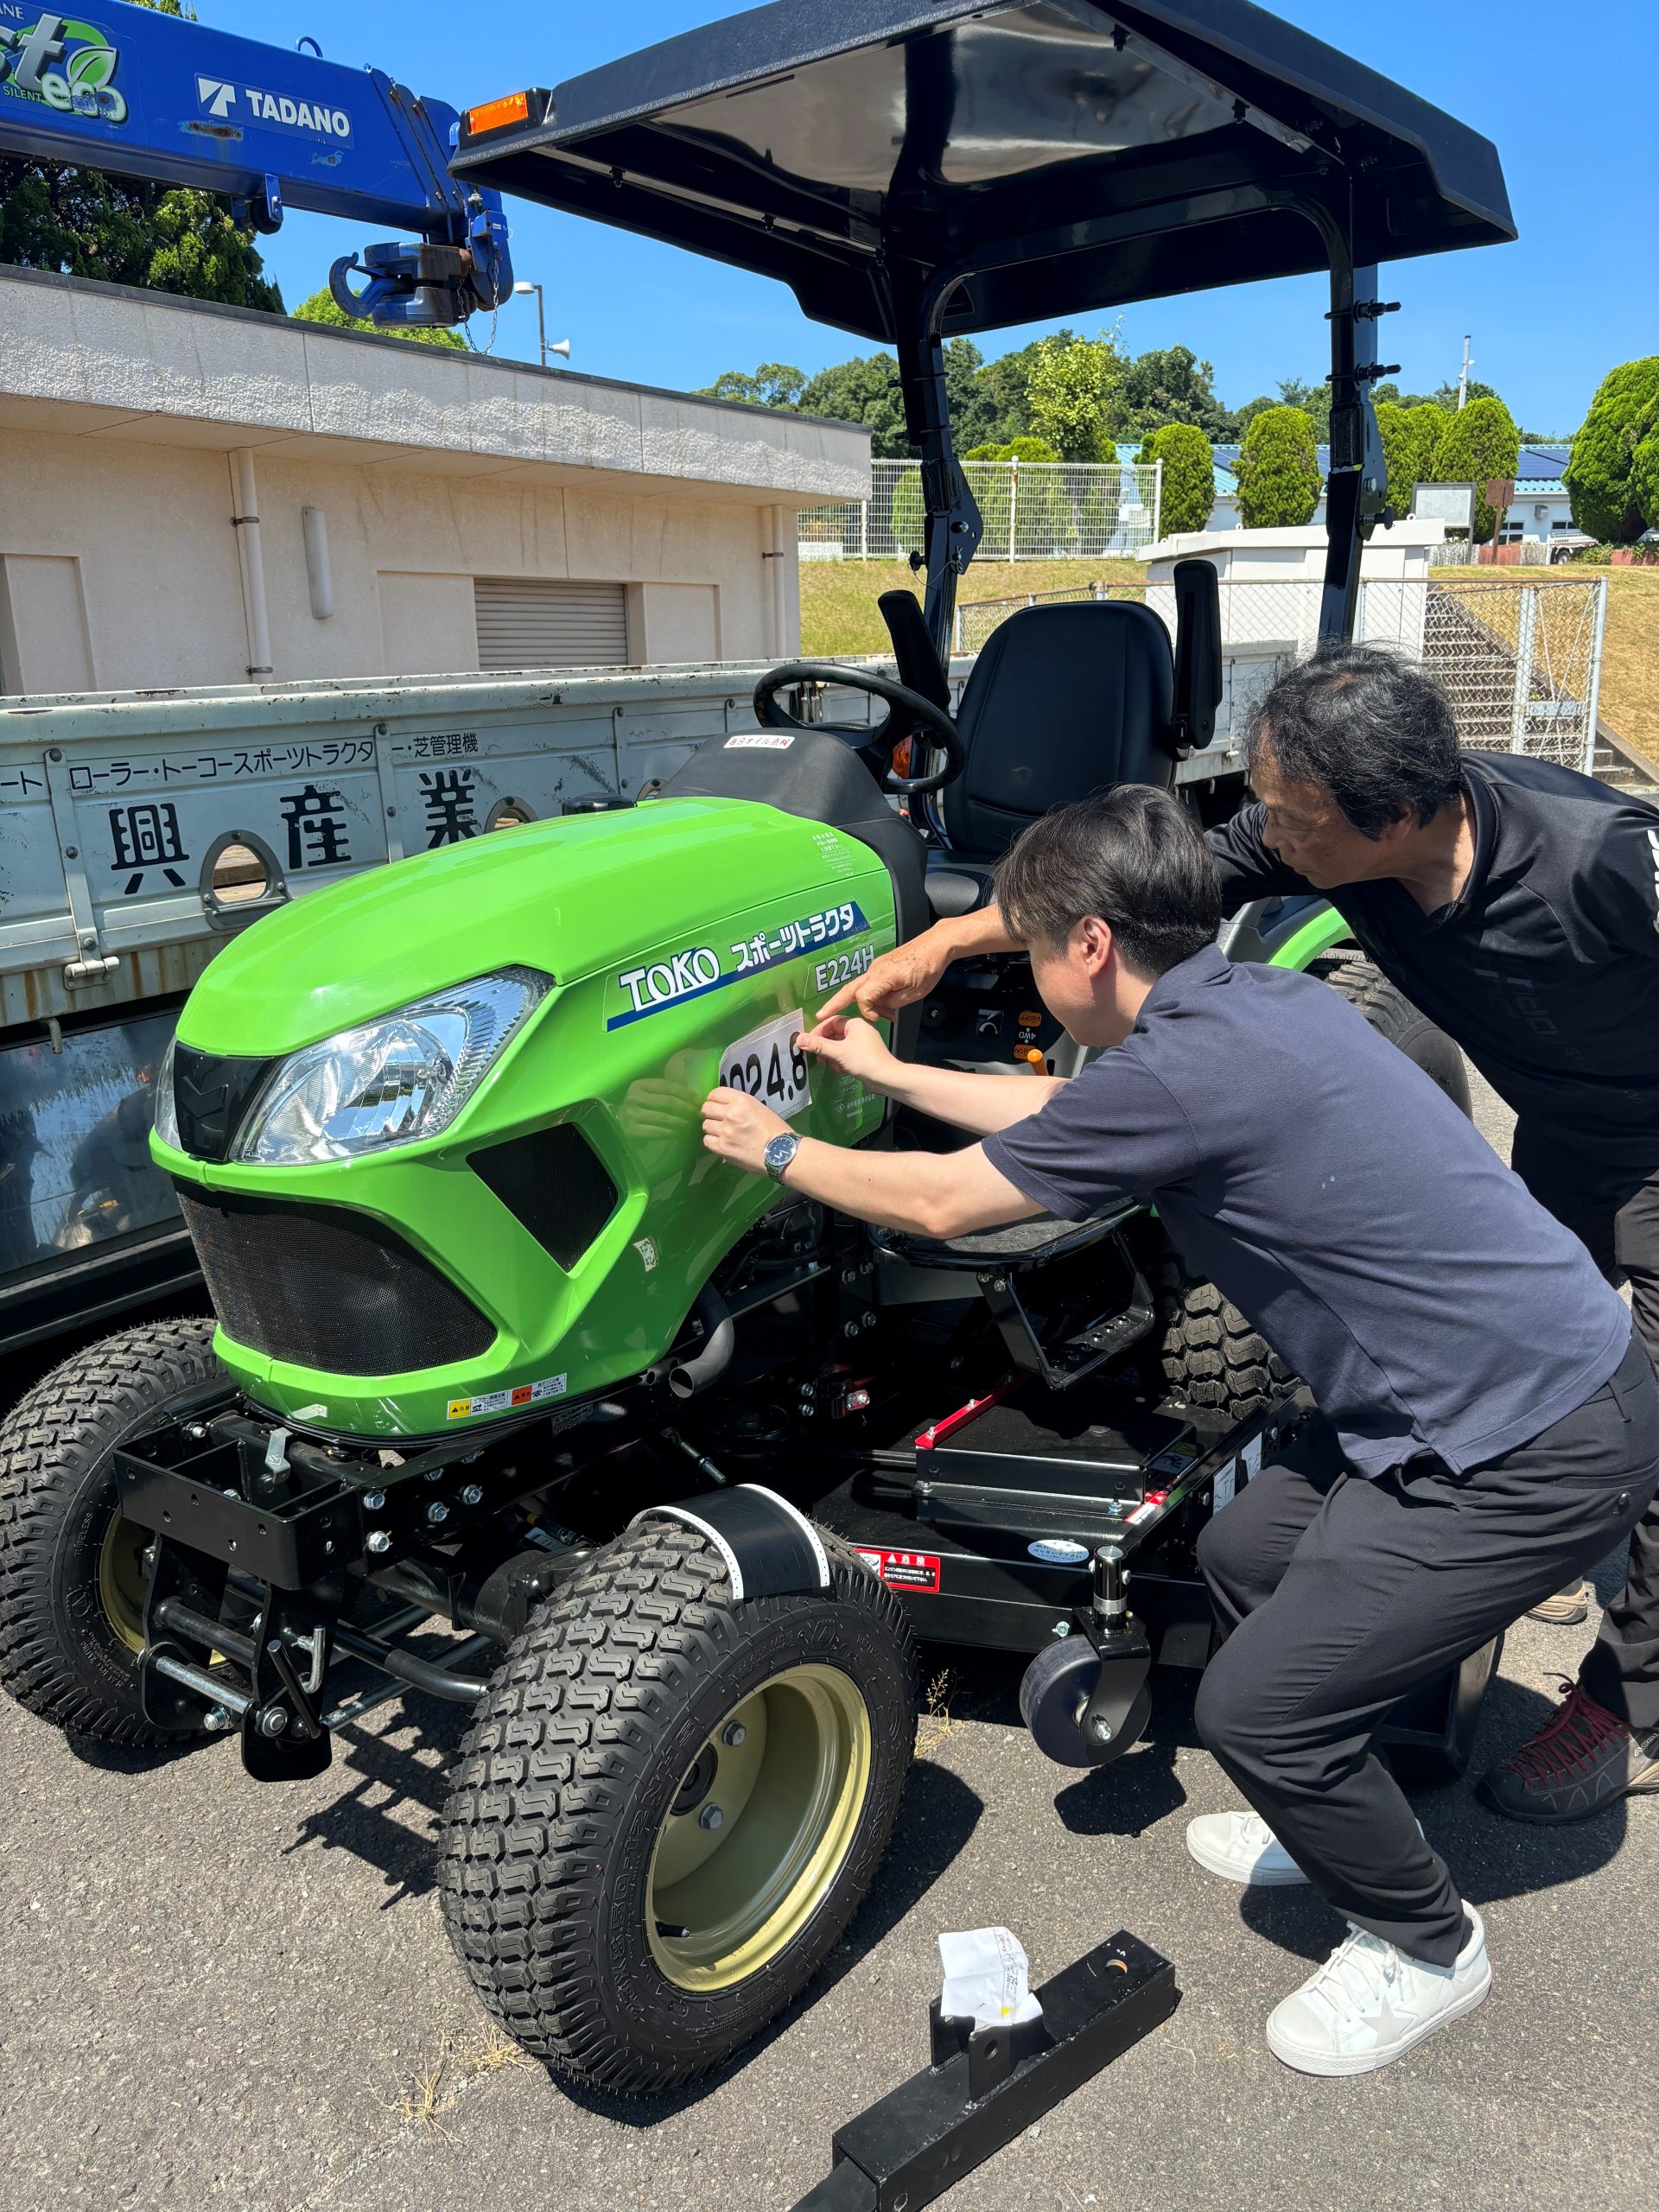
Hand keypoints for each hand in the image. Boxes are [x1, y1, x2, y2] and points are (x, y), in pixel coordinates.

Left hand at [701, 1085, 789, 1174]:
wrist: (781, 1152)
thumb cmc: (775, 1130)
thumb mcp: (759, 1108)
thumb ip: (740, 1106)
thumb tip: (726, 1108)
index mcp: (741, 1100)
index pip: (715, 1093)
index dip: (714, 1099)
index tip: (717, 1105)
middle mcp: (730, 1113)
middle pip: (706, 1108)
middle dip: (710, 1113)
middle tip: (717, 1119)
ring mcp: (725, 1131)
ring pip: (705, 1125)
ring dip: (712, 1128)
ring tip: (722, 1133)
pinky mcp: (722, 1147)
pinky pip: (707, 1141)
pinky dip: (712, 1141)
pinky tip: (722, 1143)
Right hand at [796, 1014, 897, 1090]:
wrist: (886, 1078)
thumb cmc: (865, 1060)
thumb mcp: (838, 1052)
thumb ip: (818, 1045)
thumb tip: (799, 1039)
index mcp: (855, 1024)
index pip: (831, 1022)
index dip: (818, 1032)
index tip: (808, 1042)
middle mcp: (859, 1031)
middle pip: (834, 1035)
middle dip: (825, 1047)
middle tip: (817, 1056)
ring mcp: (862, 1044)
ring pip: (839, 1047)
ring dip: (832, 1056)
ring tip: (832, 1065)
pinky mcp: (863, 1056)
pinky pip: (846, 1055)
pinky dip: (841, 1062)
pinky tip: (842, 1070)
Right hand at [818, 929, 955, 1020]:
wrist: (936, 945)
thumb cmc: (928, 967)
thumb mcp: (914, 993)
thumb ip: (893, 1002)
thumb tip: (880, 1007)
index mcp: (883, 976)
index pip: (862, 998)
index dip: (867, 1011)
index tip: (879, 1018)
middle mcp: (875, 969)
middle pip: (848, 989)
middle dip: (833, 1003)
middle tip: (820, 1015)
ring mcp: (877, 966)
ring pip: (860, 987)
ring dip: (866, 1003)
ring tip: (885, 1015)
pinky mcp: (882, 966)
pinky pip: (870, 983)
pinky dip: (874, 995)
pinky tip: (888, 1004)